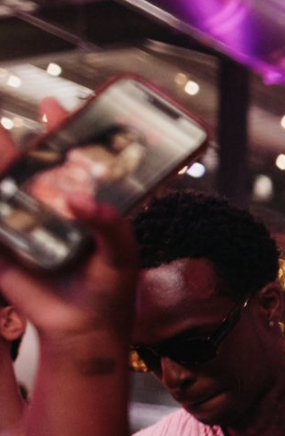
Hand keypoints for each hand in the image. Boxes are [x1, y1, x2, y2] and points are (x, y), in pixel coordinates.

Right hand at [0, 99, 138, 352]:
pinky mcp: (4, 247)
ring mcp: (25, 225)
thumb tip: (76, 199)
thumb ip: (109, 223)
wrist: (83, 329)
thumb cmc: (109, 289)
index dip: (63, 131)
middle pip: (31, 166)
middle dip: (22, 142)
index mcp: (83, 204)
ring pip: (5, 185)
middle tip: (13, 122)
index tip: (56, 106)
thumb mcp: (121, 253)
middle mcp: (51, 209)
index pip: (71, 159)